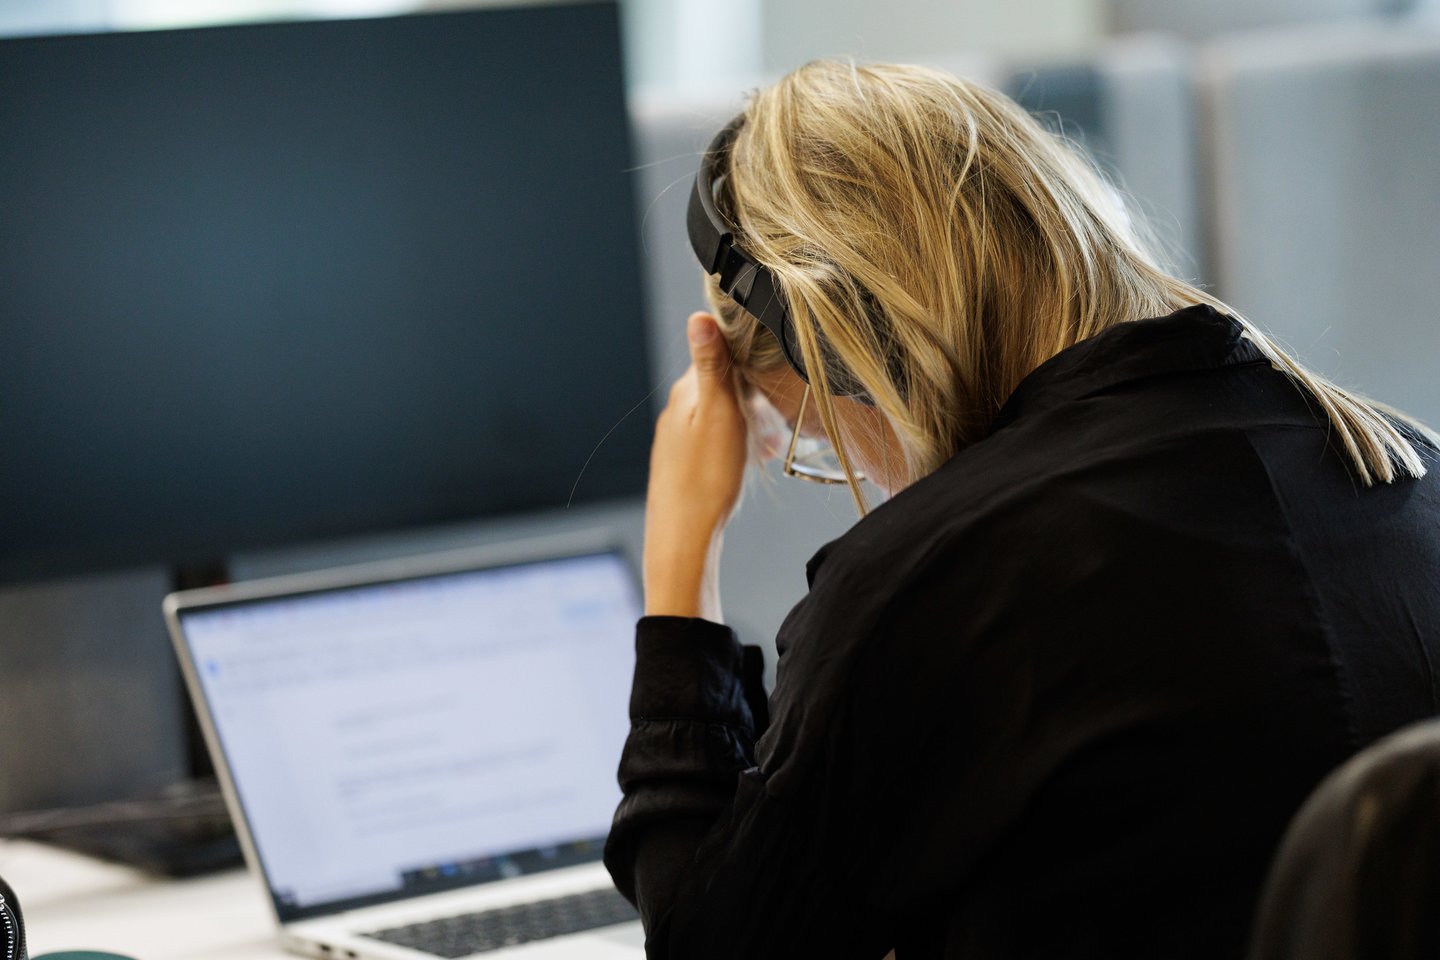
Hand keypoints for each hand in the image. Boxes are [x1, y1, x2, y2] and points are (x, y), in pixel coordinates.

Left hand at [643, 312, 747, 619]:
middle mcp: (677, 411)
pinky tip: (748, 465)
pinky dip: (738, 447)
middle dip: (756, 403)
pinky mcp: (682, 463)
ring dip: (750, 428)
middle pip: (725, 388)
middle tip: (773, 432)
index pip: (723, 357)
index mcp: (686, 392)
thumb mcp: (719, 414)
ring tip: (766, 451)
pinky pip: (717, 441)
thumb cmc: (706, 479)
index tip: (772, 392)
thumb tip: (699, 315)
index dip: (754, 369)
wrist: (683, 538)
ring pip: (724, 417)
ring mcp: (677, 438)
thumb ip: (713, 365)